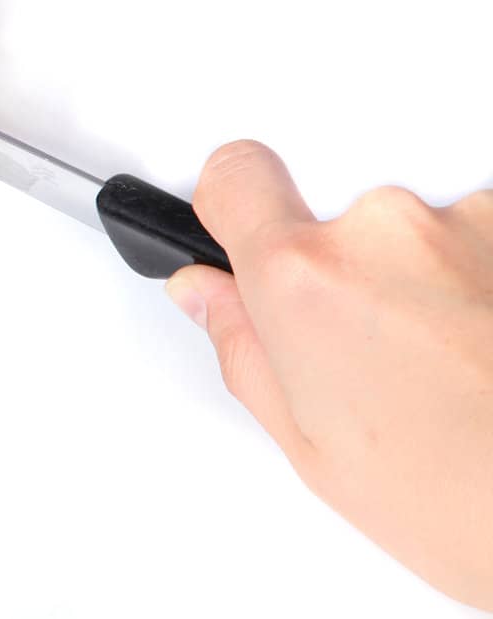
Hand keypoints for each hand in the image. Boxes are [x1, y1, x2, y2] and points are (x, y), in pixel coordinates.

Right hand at [167, 141, 492, 608]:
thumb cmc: (465, 498)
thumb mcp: (315, 446)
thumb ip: (245, 347)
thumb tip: (210, 295)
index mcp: (304, 278)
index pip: (235, 175)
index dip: (234, 203)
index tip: (244, 231)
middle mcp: (383, 228)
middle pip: (333, 214)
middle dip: (346, 271)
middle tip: (376, 354)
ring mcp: (466, 220)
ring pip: (413, 231)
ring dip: (425, 278)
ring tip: (450, 364)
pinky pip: (478, 238)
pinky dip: (481, 282)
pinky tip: (485, 349)